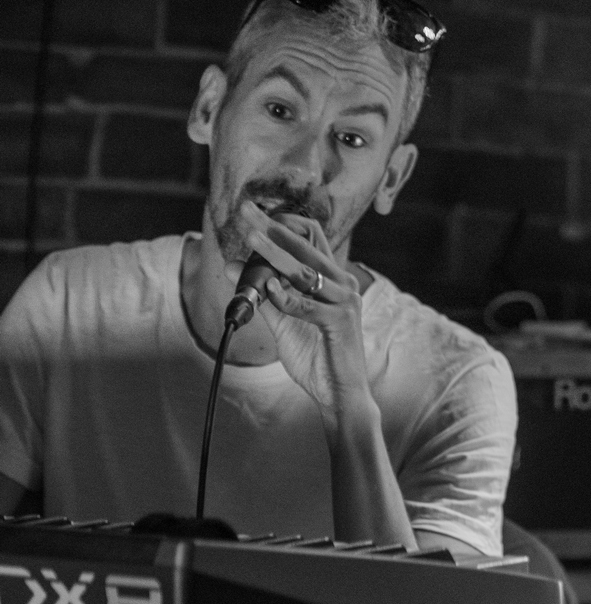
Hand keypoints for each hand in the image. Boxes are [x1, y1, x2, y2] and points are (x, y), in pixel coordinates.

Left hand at [240, 202, 369, 421]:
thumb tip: (232, 267)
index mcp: (332, 280)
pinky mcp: (340, 322)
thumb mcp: (283, 321)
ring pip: (305, 270)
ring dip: (274, 253)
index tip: (254, 213)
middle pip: (307, 245)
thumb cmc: (316, 357)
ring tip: (250, 238)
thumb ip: (262, 294)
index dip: (283, 223)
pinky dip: (284, 297)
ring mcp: (345, 302)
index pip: (311, 239)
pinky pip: (305, 304)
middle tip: (246, 211)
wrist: (338, 393)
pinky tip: (268, 290)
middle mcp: (343, 284)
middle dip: (272, 227)